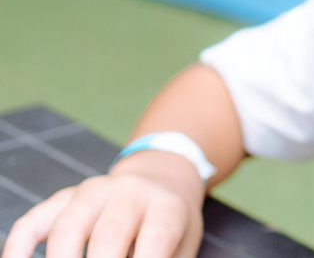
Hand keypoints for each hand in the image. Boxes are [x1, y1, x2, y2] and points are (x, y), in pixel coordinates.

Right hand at [1, 151, 205, 257]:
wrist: (159, 179)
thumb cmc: (169, 225)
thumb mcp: (180, 245)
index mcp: (166, 206)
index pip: (157, 238)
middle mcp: (129, 192)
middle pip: (109, 234)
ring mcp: (92, 192)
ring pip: (67, 226)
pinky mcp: (62, 198)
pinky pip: (32, 221)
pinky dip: (18, 248)